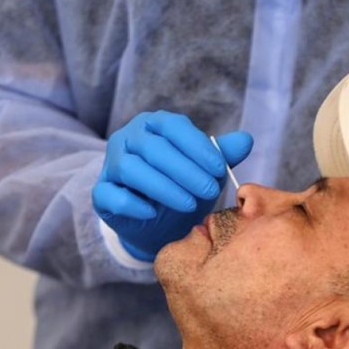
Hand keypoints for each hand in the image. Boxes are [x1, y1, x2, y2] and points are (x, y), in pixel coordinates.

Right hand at [93, 111, 252, 260]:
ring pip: (131, 169)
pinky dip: (133, 204)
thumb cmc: (184, 187)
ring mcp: (111, 165)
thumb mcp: (206, 171)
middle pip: (153, 148)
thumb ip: (222, 155)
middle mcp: (128, 139)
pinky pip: (111, 195)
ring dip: (164, 188)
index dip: (197, 147)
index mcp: (155, 125)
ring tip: (189, 204)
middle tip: (209, 191)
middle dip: (185, 171)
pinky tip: (153, 212)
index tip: (219, 169)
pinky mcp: (101, 193)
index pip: (174, 127)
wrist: (160, 222)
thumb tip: (246, 140)